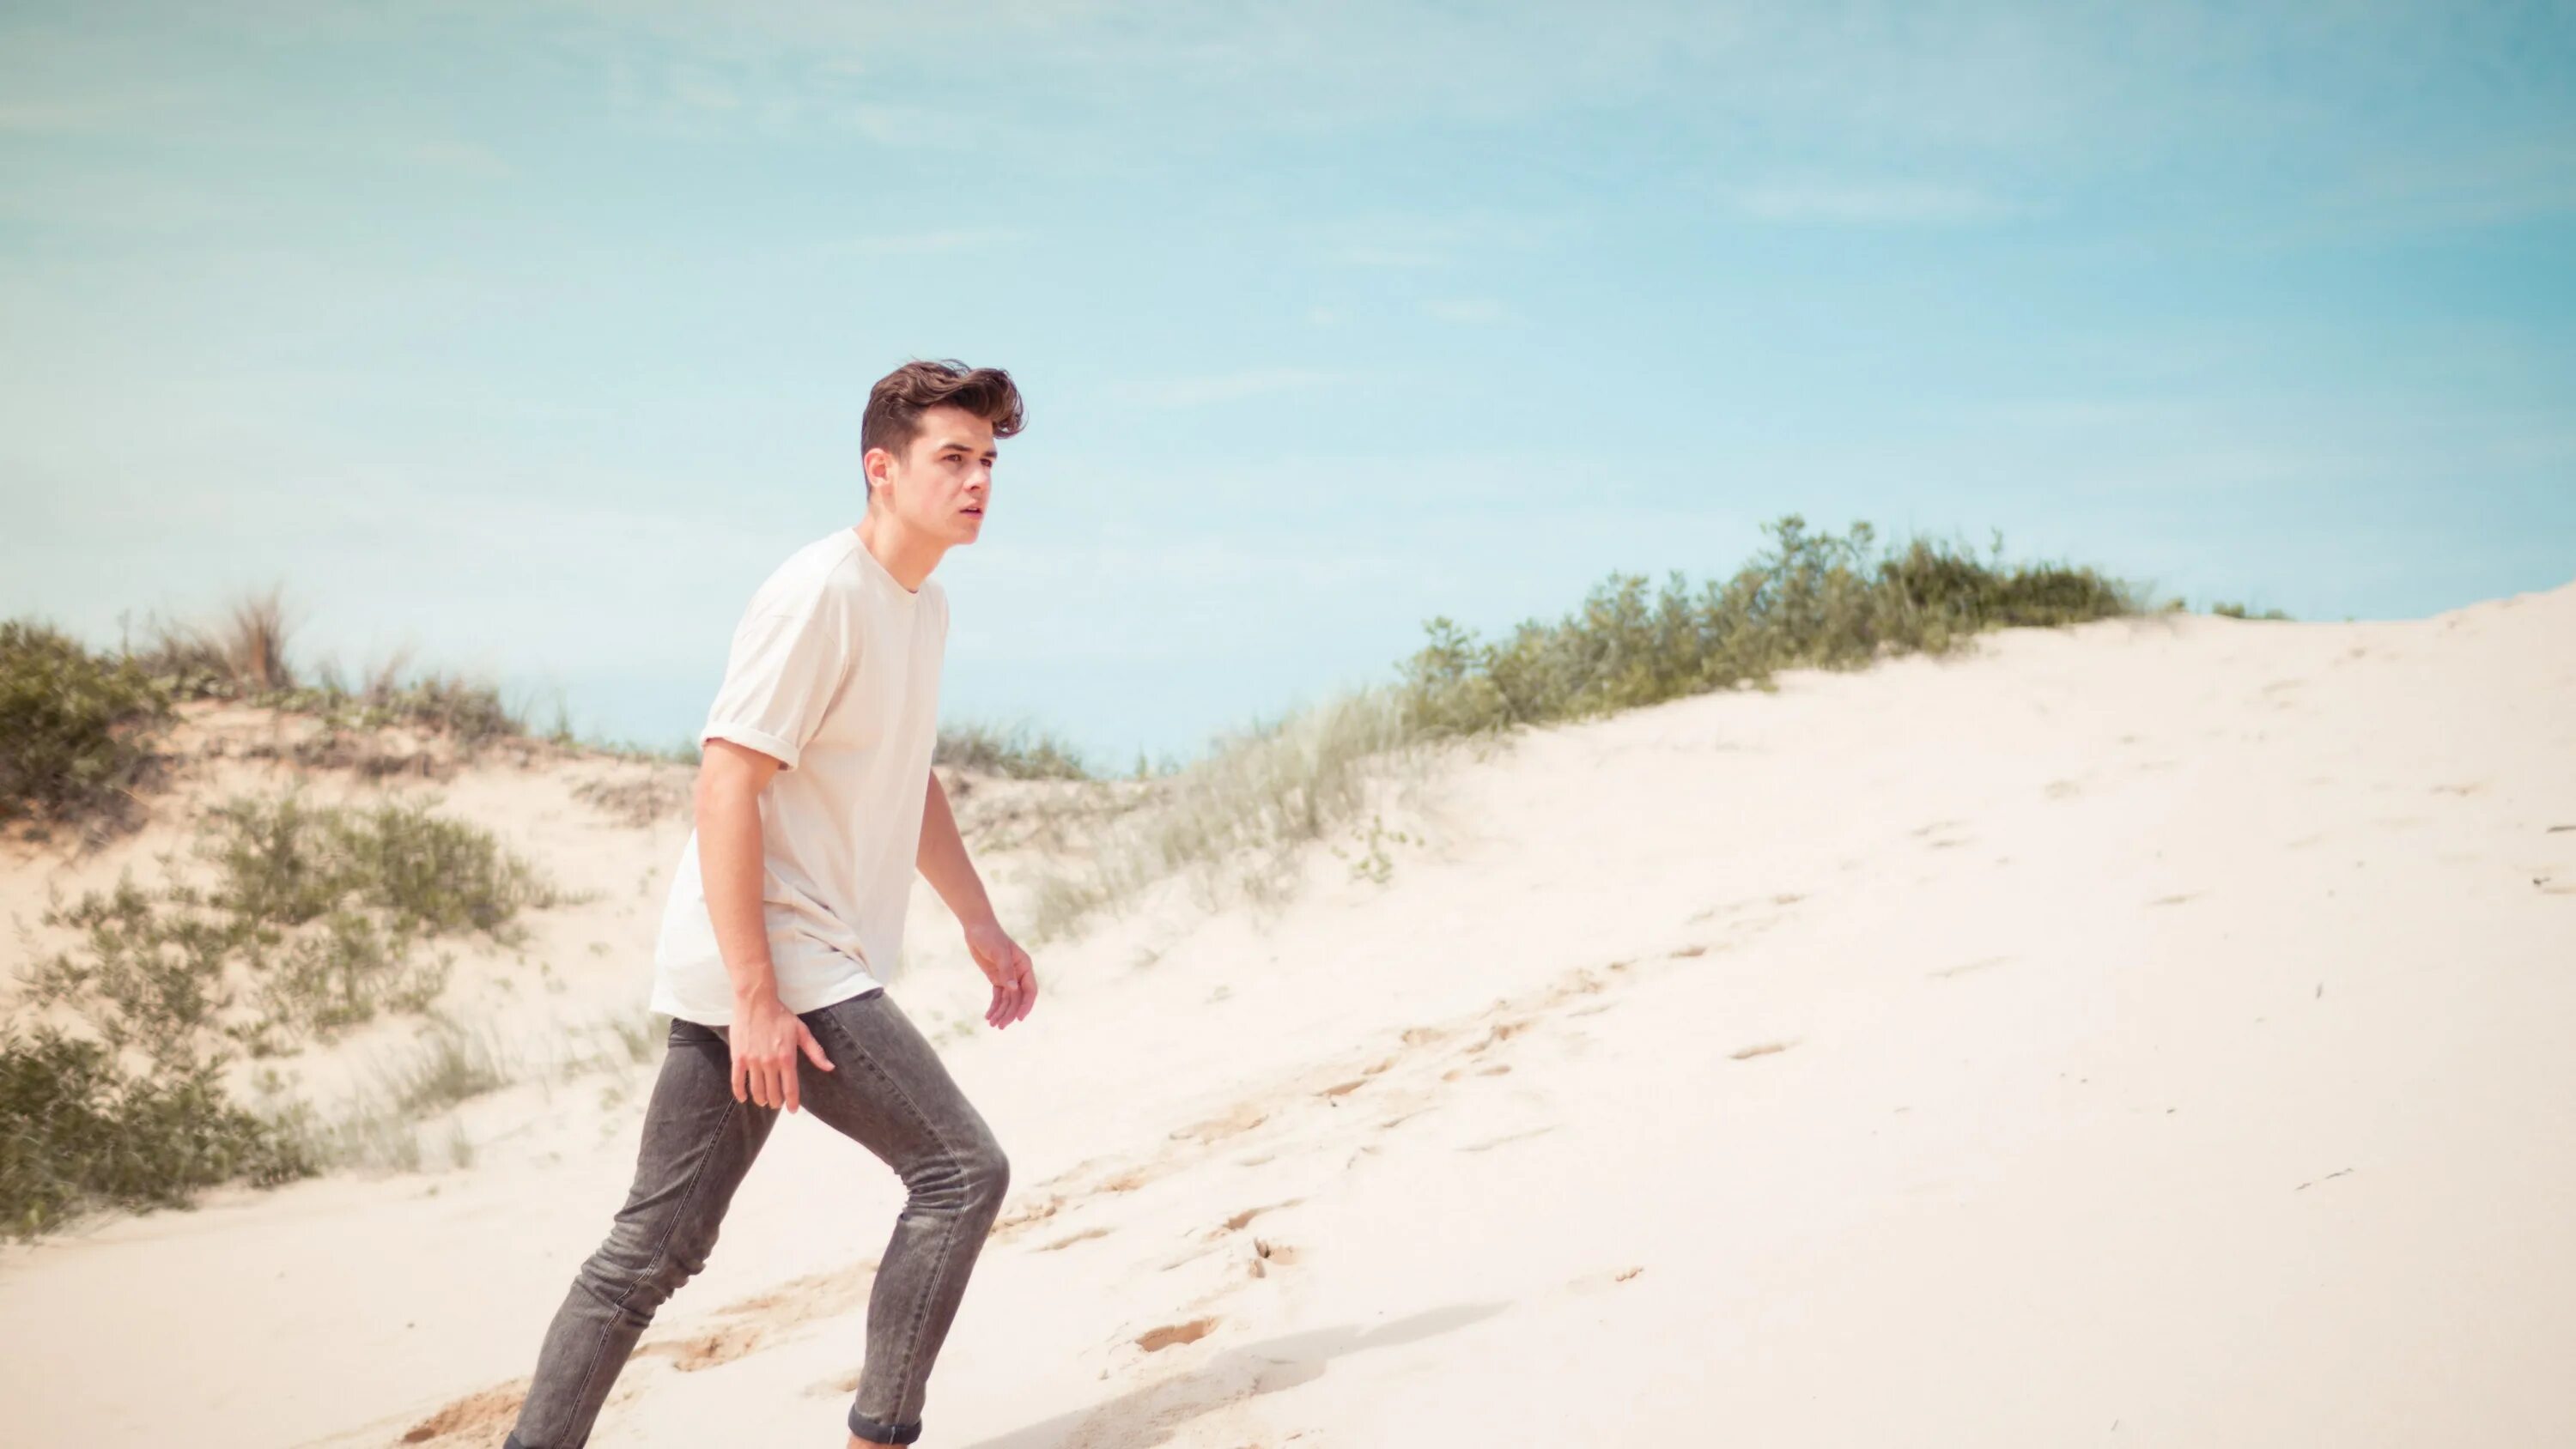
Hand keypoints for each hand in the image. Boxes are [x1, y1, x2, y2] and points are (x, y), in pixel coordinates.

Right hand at [730, 992, 833, 1111]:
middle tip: (777, 1103)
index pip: (790, 1088)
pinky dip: (740, 1093)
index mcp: (787, 1058)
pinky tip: (743, 1097)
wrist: (756, 1002)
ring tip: (764, 1101)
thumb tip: (830, 1067)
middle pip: (773, 1093)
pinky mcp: (738, 1057)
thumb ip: (815, 1052)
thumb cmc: (781, 1015)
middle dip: (776, 1102)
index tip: (792, 1110)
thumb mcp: (802, 1032)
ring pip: (756, 1090)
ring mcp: (753, 1061)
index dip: (792, 1103)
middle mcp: (770, 1063)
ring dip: (761, 1099)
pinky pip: (737, 1081)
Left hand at [965, 918, 1036, 1028]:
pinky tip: (988, 1016)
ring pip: (1007, 1000)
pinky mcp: (997, 978)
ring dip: (1001, 1013)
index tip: (1019, 1018)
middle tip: (1001, 1026)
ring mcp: (1007, 977)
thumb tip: (1013, 990)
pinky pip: (998, 996)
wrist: (977, 928)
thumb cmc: (990, 937)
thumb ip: (1006, 971)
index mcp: (1024, 966)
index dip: (1026, 1005)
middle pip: (1017, 999)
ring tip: (993, 1025)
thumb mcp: (998, 953)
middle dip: (1010, 1013)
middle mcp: (1018, 973)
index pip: (1030, 990)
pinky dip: (994, 1007)